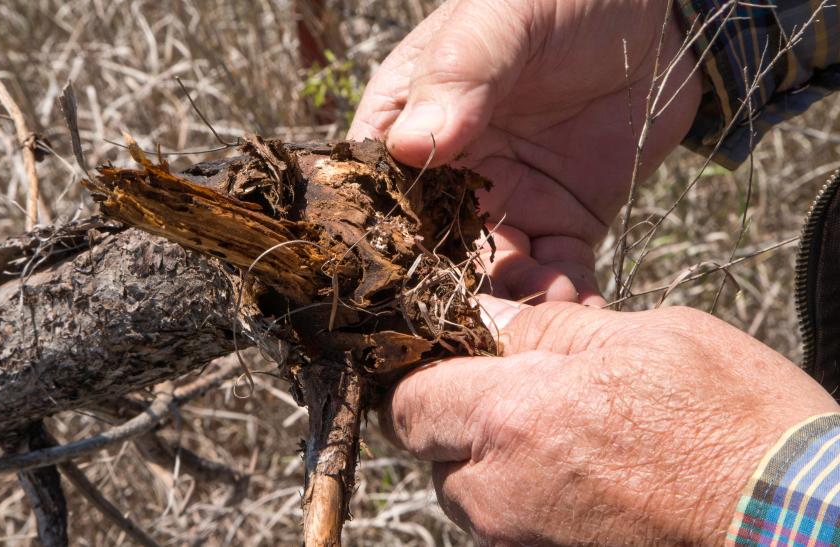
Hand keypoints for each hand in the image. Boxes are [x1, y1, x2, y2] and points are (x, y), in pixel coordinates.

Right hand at [348, 0, 703, 304]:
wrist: (659, 11)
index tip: (399, 285)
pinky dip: (561, 303)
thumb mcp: (502, 20)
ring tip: (530, 328)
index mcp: (408, 122)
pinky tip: (576, 314)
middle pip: (427, 252)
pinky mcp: (561, 224)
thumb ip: (459, 77)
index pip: (378, 192)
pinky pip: (554, 276)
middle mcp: (448, 175)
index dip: (381, 242)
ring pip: (489, 277)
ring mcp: (505, 206)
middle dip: (443, 297)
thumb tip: (410, 146)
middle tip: (470, 329)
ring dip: (505, 309)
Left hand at [383, 296, 839, 544]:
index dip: (418, 375)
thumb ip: (550, 330)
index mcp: (513, 416)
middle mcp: (502, 491)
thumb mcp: (648, 338)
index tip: (446, 359)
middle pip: (432, 451)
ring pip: (470, 495)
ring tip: (564, 433)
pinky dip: (527, 497)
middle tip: (516, 391)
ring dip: (494, 460)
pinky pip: (511, 527)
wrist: (804, 523)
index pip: (407, 401)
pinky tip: (587, 475)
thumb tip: (495, 315)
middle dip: (459, 418)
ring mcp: (525, 541)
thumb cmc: (740, 423)